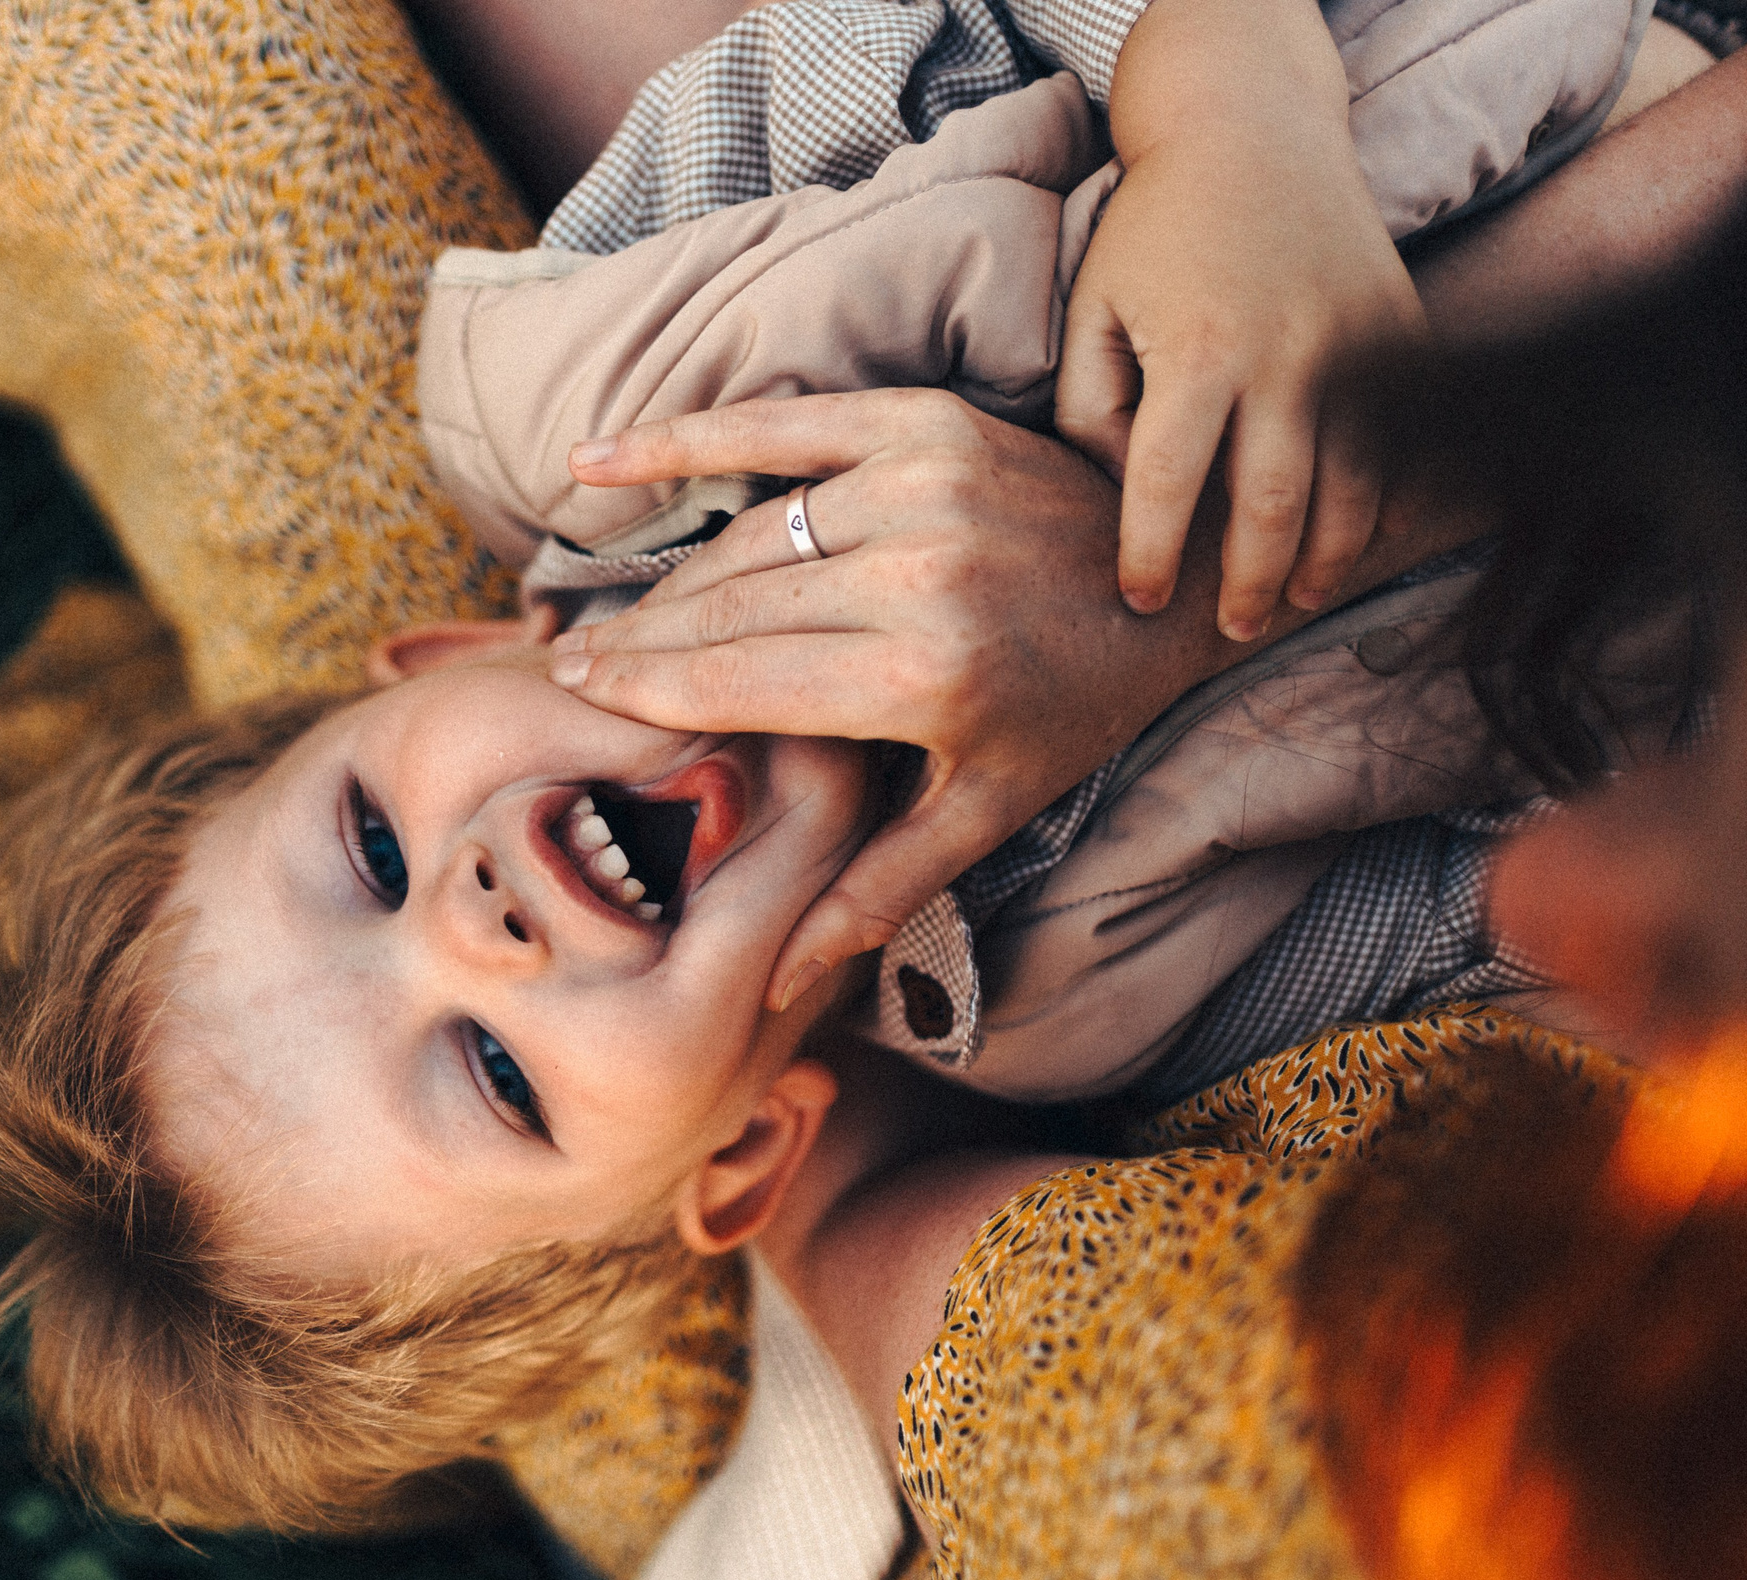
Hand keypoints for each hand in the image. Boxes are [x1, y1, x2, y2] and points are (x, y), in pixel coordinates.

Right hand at [557, 390, 1254, 1008]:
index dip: (642, 691)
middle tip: (572, 665)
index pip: (733, 682)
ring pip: (743, 540)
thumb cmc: (1073, 710)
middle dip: (640, 641)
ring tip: (620, 616)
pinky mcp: (924, 423)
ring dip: (672, 579)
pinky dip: (680, 440)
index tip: (576, 696)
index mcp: (918, 675)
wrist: (1180, 580)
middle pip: (724, 610)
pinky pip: (775, 427)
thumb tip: (776, 984)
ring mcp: (917, 484)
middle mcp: (912, 572)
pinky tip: (593, 462)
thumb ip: (874, 890)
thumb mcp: (986, 814)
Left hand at [1055, 0, 1426, 640]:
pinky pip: (1404, 446)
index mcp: (1200, 352)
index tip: (1140, 601)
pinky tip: (1352, 545)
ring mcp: (1362, 349)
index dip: (1151, 558)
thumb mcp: (1093, 314)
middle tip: (1227, 630)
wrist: (1252, 132)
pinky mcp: (1407, 337)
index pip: (1170, 488)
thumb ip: (1093, 415)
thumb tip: (1130, 498)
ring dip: (1323, 563)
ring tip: (1289, 605)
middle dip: (1248, 586)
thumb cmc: (1153, 232)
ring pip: (1354, 492)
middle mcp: (1291, 356)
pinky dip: (1384, 505)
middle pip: (1272, 510)